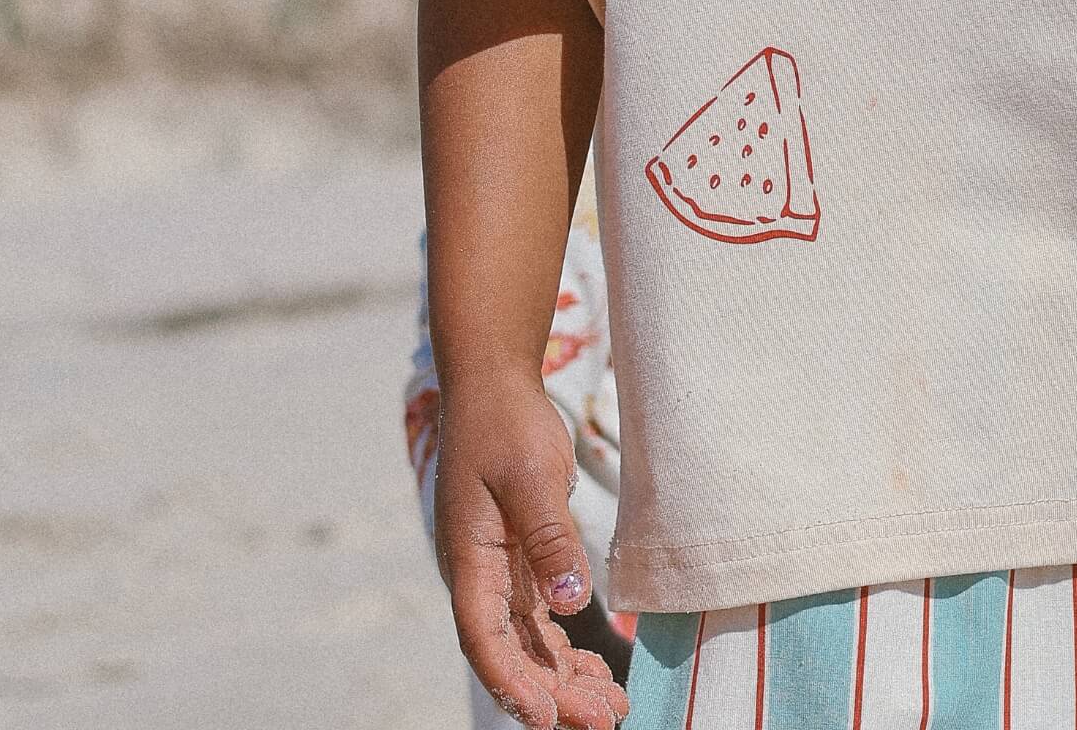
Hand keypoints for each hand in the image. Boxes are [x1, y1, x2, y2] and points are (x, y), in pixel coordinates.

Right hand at [430, 368, 631, 726]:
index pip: (484, 639)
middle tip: (604, 720)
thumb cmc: (506, 422)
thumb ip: (549, 540)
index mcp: (468, 558)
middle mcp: (477, 572)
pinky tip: (592, 664)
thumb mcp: (530, 477)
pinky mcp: (517, 554)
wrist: (494, 381)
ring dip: (563, 674)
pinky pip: (536, 614)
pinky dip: (562, 643)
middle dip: (554, 692)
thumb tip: (570, 603)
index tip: (551, 717)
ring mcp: (496, 566)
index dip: (515, 683)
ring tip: (609, 704)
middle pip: (511, 650)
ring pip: (526, 638)